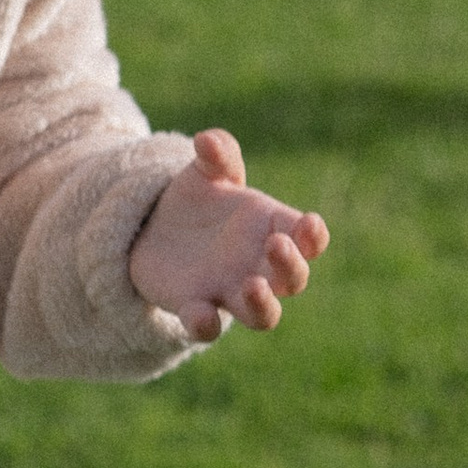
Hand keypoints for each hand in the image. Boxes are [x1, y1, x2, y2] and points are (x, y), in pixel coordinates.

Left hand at [129, 129, 327, 342]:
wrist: (154, 227)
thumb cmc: (198, 199)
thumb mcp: (205, 172)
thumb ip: (216, 155)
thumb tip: (207, 140)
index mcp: (272, 228)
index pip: (308, 239)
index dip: (313, 235)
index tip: (309, 223)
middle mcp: (259, 266)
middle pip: (293, 280)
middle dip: (291, 265)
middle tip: (276, 244)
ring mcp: (229, 291)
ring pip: (263, 315)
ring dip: (263, 304)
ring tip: (253, 285)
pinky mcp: (193, 307)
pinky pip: (207, 327)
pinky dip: (206, 325)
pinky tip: (201, 314)